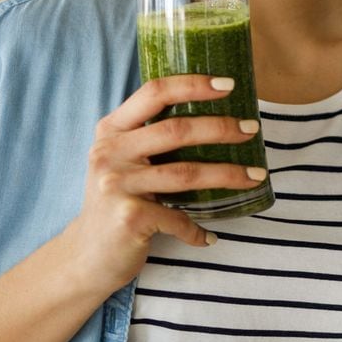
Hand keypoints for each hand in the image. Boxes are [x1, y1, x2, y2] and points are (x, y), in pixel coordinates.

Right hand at [60, 74, 263, 295]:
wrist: (85, 256)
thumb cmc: (115, 201)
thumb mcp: (121, 160)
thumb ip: (148, 137)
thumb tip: (211, 116)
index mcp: (112, 130)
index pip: (155, 93)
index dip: (193, 85)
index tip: (229, 85)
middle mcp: (110, 152)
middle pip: (177, 130)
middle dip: (221, 128)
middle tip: (252, 130)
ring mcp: (117, 184)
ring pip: (186, 172)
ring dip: (228, 175)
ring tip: (256, 175)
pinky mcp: (129, 217)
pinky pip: (178, 218)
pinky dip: (197, 229)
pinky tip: (208, 237)